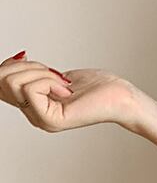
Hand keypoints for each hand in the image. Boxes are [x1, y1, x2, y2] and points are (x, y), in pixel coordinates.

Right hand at [0, 50, 137, 132]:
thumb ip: (30, 74)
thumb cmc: (95, 86)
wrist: (120, 96)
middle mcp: (33, 116)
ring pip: (14, 82)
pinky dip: (49, 80)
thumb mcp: (53, 74)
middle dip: (28, 67)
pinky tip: (67, 90)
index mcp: (32, 106)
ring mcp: (41, 120)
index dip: (14, 66)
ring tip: (62, 83)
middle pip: (2, 80)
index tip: (41, 67)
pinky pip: (31, 88)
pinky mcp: (51, 120)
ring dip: (40, 72)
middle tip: (55, 75)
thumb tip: (11, 62)